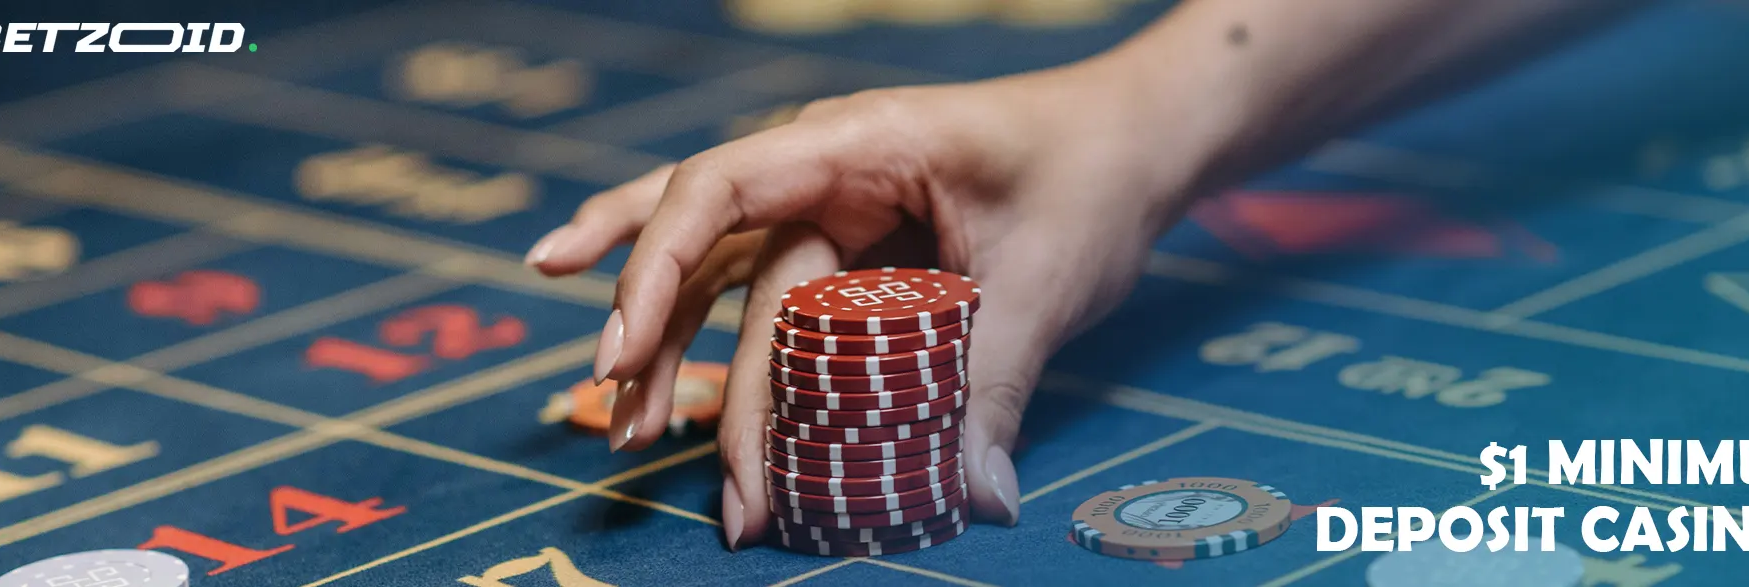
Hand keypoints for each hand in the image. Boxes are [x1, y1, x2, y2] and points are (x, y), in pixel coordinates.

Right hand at [527, 59, 1193, 549]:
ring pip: (722, 280)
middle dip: (667, 351)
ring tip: (627, 435)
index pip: (723, 189)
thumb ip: (996, 383)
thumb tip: (976, 497)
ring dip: (670, 353)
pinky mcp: (845, 250)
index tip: (618, 347)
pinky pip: (762, 296)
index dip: (656, 265)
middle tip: (630, 440)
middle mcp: (823, 170)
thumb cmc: (1088, 177)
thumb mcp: (1046, 277)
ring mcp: (828, 209)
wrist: (1131, 142)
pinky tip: (651, 379)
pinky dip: (714, 341)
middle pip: (722, 263)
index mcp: (860, 143)